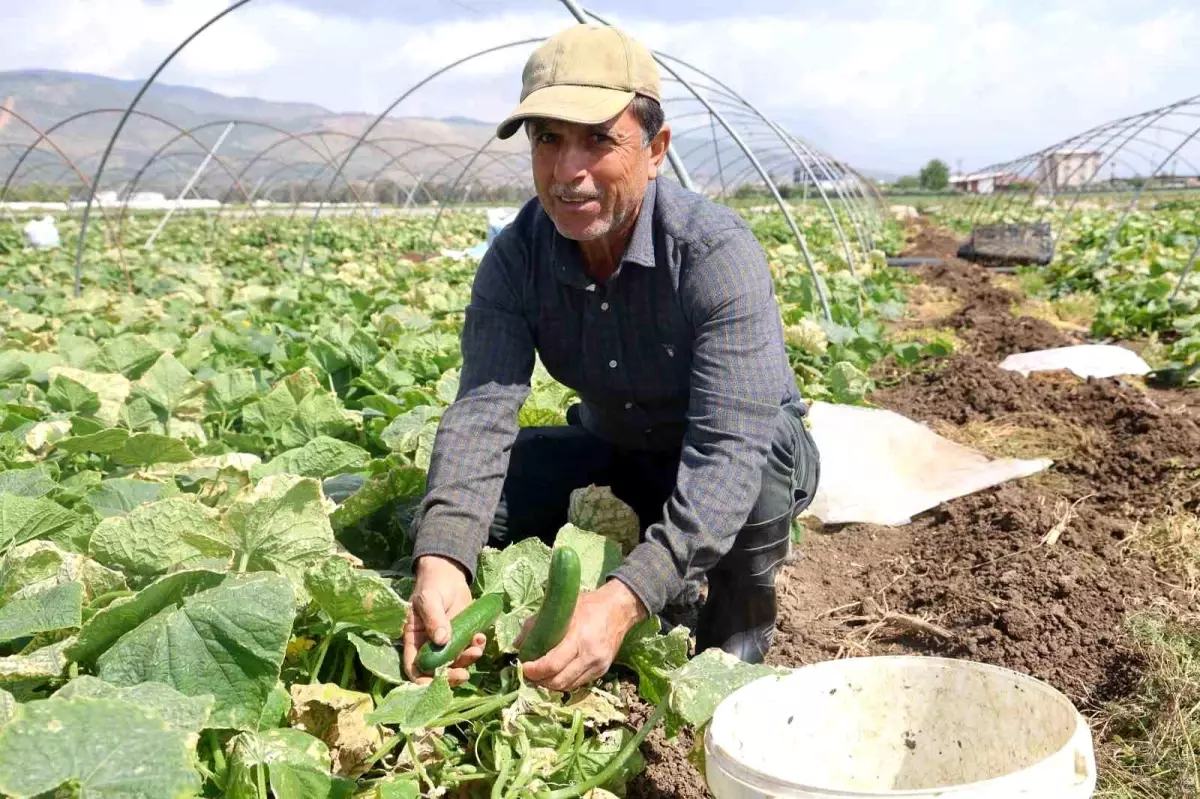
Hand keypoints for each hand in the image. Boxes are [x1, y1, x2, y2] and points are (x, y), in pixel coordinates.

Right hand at [403, 555, 485, 685]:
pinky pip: (469, 649)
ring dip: (467, 661)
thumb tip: (441, 640)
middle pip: (437, 671)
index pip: (414, 667)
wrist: (449, 573)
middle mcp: (429, 646)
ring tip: (477, 649)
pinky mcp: (462, 637)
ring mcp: (447, 643)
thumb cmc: (432, 585)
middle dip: (451, 676)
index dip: (422, 681)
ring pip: (456, 663)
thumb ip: (434, 618)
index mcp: (414, 640)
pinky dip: (476, 647)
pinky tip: (481, 637)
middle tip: (464, 673)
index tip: (437, 683)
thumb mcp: (429, 598)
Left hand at [520, 580, 647, 692]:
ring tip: (540, 676)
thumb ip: (536, 625)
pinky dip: (564, 682)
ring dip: (551, 685)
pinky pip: (578, 683)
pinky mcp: (602, 671)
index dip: (534, 671)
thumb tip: (518, 645)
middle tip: (529, 675)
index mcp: (578, 638)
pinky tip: (556, 674)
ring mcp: (598, 665)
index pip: (552, 665)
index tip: (524, 667)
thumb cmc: (587, 605)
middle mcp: (590, 655)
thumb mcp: (561, 609)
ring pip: (568, 686)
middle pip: (559, 681)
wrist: (618, 609)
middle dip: (540, 681)